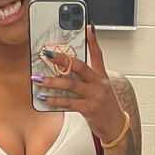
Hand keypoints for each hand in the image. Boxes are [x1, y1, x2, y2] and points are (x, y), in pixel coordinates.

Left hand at [35, 25, 125, 141]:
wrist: (116, 127)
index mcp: (101, 76)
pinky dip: (55, 100)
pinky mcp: (88, 109)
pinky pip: (68, 103)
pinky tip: (44, 98)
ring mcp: (94, 96)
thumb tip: (68, 69)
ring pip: (70, 85)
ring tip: (38, 80)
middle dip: (62, 60)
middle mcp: (98, 84)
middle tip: (48, 55)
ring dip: (52, 82)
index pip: (98, 54)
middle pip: (79, 67)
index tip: (88, 27)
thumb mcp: (102, 88)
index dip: (94, 40)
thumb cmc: (106, 107)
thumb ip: (88, 78)